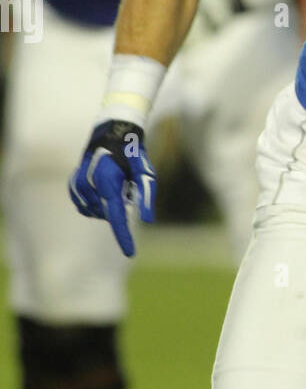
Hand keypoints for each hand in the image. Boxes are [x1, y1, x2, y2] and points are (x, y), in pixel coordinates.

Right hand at [69, 120, 155, 256]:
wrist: (111, 136)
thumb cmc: (132, 155)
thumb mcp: (145, 173)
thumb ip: (146, 195)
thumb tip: (148, 219)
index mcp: (108, 182)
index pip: (116, 217)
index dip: (124, 236)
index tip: (130, 253)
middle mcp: (89, 184)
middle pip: (107, 215)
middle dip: (119, 207)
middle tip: (125, 184)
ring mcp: (78, 185)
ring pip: (96, 212)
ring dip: (106, 206)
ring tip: (113, 184)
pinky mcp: (73, 186)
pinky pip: (85, 207)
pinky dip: (95, 204)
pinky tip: (101, 189)